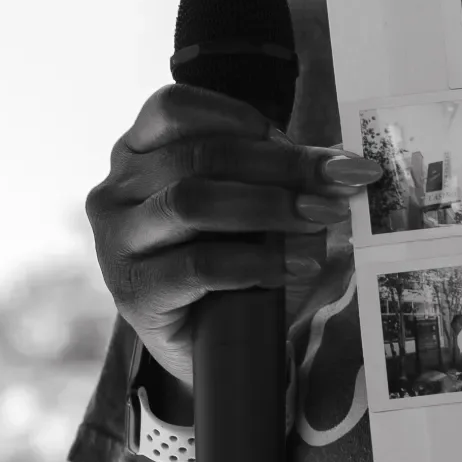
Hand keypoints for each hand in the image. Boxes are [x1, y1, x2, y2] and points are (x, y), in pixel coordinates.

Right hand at [86, 83, 383, 389]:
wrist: (212, 353)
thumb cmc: (234, 266)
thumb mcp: (257, 210)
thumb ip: (285, 178)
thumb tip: (346, 165)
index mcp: (138, 154)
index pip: (175, 108)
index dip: (242, 118)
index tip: (301, 145)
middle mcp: (116, 191)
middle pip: (198, 155)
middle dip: (281, 166)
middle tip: (340, 184)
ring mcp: (117, 242)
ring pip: (193, 201)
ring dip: (272, 207)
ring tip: (324, 219)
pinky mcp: (135, 293)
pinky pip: (198, 265)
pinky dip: (259, 261)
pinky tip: (298, 266)